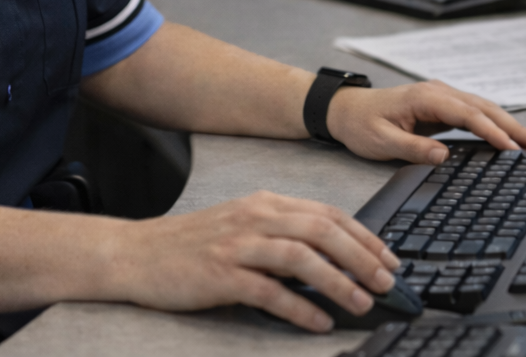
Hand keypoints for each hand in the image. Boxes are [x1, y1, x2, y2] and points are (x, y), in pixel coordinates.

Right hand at [107, 190, 400, 331]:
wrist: (136, 254)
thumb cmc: (192, 245)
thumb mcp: (242, 226)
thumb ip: (283, 234)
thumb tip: (334, 257)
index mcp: (265, 203)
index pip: (327, 213)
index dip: (364, 236)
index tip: (389, 259)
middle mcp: (254, 217)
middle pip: (321, 230)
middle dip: (361, 256)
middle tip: (386, 282)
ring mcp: (237, 245)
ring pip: (301, 256)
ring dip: (338, 281)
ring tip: (360, 302)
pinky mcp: (220, 274)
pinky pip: (269, 290)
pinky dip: (299, 307)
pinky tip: (317, 321)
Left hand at [325, 80, 525, 163]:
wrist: (346, 110)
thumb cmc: (361, 125)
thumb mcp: (382, 141)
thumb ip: (413, 148)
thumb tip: (444, 156)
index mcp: (425, 97)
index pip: (468, 114)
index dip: (493, 132)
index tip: (514, 149)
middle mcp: (438, 93)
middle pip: (484, 108)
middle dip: (515, 127)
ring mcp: (442, 98)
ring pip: (484, 109)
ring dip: (510, 125)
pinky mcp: (442, 107)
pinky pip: (475, 115)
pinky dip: (496, 125)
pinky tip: (510, 139)